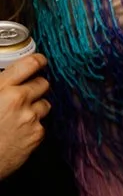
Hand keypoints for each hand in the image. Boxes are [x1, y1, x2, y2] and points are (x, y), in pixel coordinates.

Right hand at [0, 53, 49, 179]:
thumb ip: (1, 86)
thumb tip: (7, 78)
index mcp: (1, 88)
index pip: (29, 64)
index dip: (38, 61)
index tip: (40, 61)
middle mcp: (18, 100)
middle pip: (43, 83)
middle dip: (36, 87)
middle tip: (26, 93)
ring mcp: (30, 117)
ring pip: (45, 104)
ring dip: (36, 107)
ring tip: (20, 115)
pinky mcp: (37, 134)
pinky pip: (42, 123)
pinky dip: (34, 125)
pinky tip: (19, 130)